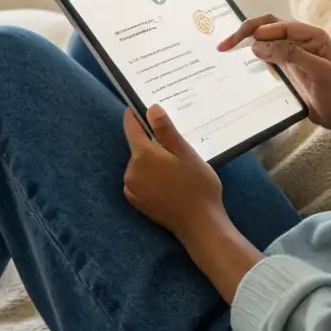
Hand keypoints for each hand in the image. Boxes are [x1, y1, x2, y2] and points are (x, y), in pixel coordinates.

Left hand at [122, 105, 224, 240]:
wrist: (200, 224)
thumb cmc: (197, 185)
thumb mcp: (186, 153)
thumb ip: (165, 130)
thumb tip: (150, 108)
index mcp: (143, 155)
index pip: (131, 126)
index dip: (136, 114)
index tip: (143, 106)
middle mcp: (131, 170)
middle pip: (138, 147)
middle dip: (153, 143)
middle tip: (176, 148)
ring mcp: (132, 187)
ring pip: (140, 164)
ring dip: (152, 161)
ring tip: (176, 168)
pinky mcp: (136, 201)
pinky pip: (139, 180)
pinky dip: (150, 177)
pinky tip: (169, 183)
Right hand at [218, 15, 330, 134]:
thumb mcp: (318, 72)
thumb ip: (292, 55)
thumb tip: (258, 45)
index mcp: (312, 35)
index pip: (280, 26)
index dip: (258, 31)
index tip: (239, 43)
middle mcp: (302, 40)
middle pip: (269, 28)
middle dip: (246, 32)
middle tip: (224, 45)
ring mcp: (293, 53)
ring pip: (265, 40)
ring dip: (246, 42)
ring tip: (225, 49)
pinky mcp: (288, 67)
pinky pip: (268, 55)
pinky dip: (253, 55)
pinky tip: (240, 61)